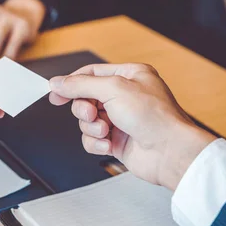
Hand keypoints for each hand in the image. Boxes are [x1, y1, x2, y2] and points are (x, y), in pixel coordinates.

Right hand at [49, 63, 215, 190]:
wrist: (170, 152)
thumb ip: (80, 85)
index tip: (55, 93)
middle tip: (91, 114)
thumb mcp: (112, 89)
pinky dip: (97, 143)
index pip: (91, 73)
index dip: (71, 83)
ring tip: (106, 131)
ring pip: (87, 121)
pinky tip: (108, 144)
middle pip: (85, 98)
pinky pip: (93, 139)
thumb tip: (57, 82)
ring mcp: (121, 119)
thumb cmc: (154, 117)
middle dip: (84, 109)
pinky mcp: (118, 140)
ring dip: (92, 128)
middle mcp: (125, 96)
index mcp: (129, 76)